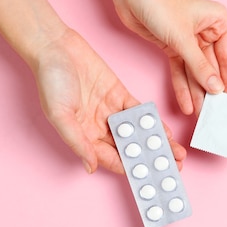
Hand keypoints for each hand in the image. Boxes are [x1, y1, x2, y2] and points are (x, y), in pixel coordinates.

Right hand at [34, 28, 186, 173]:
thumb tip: (90, 167)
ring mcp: (111, 112)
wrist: (55, 47)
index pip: (111, 159)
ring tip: (176, 154)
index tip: (149, 180)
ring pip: (138, 133)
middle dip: (150, 160)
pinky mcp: (120, 95)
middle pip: (129, 149)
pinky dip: (152, 123)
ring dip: (156, 143)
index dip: (130, 170)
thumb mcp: (60, 115)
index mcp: (84, 136)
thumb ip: (78, 141)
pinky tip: (166, 132)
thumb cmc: (50, 81)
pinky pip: (139, 113)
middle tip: (172, 169)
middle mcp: (99, 127)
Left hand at [110, 0, 226, 115]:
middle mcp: (207, 32)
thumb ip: (200, 67)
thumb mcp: (183, 39)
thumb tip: (217, 89)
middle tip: (216, 114)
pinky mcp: (174, 47)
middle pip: (212, 68)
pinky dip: (183, 87)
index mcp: (219, 23)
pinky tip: (187, 105)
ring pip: (196, 73)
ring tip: (202, 115)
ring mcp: (191, 41)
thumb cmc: (160, 3)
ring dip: (197, 94)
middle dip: (212, 92)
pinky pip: (182, 71)